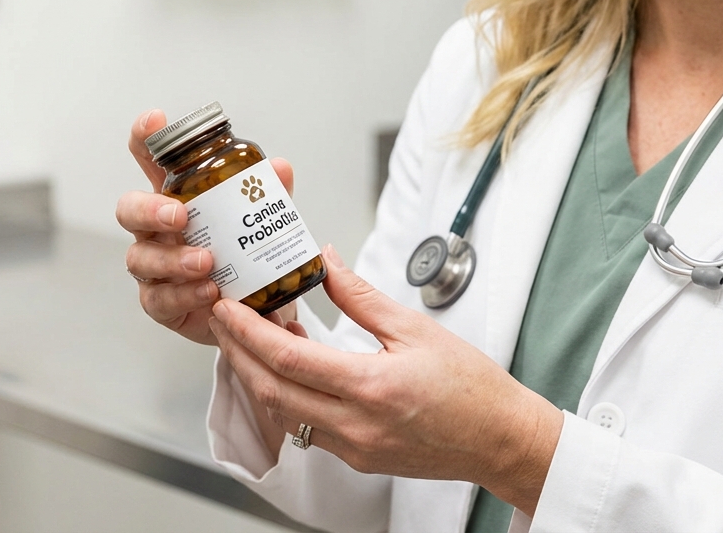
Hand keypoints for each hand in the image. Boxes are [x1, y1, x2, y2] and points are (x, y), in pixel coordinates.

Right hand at [118, 109, 296, 344]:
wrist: (252, 312)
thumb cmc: (245, 258)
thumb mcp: (261, 223)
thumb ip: (268, 196)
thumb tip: (279, 168)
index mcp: (176, 199)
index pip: (151, 162)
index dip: (145, 139)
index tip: (154, 121)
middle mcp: (156, 231)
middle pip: (129, 210)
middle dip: (149, 209)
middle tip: (179, 215)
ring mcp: (154, 267)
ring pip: (141, 257)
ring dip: (173, 258)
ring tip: (206, 261)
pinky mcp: (160, 303)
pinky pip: (160, 298)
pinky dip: (184, 294)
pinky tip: (208, 290)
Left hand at [209, 246, 563, 515]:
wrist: (499, 439)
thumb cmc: (471, 386)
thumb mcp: (416, 329)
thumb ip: (362, 297)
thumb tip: (327, 263)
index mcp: (371, 387)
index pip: (289, 360)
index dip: (249, 333)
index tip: (228, 308)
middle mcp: (355, 425)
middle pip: (271, 391)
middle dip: (237, 354)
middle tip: (222, 320)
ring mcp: (353, 448)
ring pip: (282, 414)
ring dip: (258, 376)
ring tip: (249, 340)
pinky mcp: (357, 458)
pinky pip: (305, 428)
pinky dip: (285, 397)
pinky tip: (287, 370)